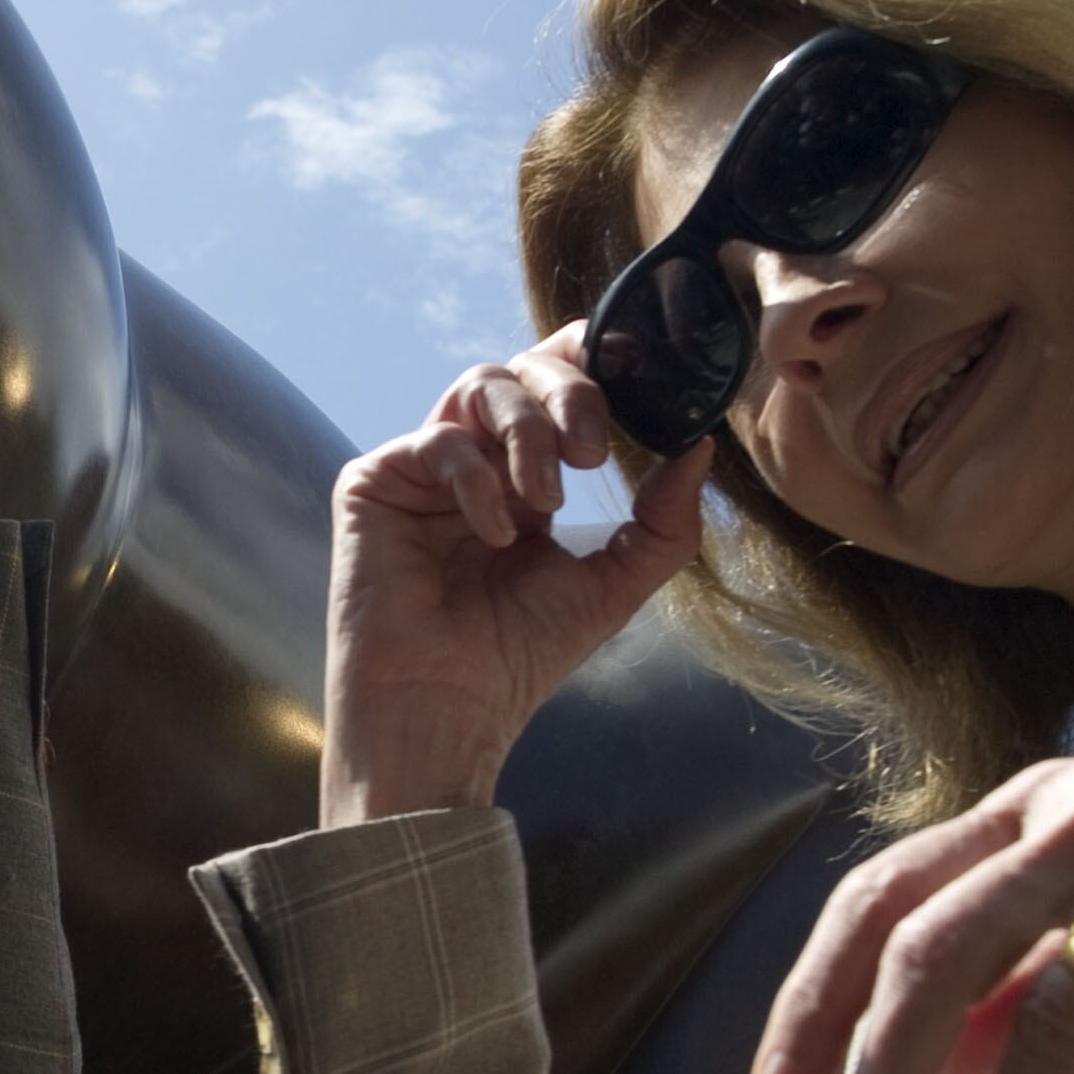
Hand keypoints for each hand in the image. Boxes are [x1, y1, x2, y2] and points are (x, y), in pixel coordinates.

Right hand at [321, 326, 708, 821]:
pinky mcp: (374, 483)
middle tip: (595, 450)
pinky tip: (496, 537)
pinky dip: (476, 481)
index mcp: (524, 479)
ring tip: (547, 499)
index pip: (559, 387)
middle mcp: (474, 464)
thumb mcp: (613, 585)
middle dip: (572, 394)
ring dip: (529, 430)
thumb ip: (662, 521)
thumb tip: (700, 446)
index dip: (594, 363)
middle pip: (524, 370)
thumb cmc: (517, 658)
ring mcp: (423, 470)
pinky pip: (436, 441)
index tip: (639, 375)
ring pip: (480, 384)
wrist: (447, 709)